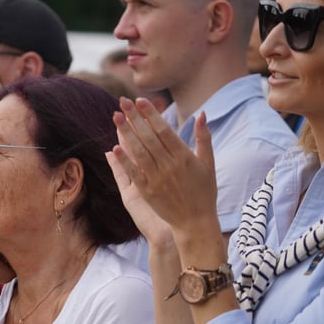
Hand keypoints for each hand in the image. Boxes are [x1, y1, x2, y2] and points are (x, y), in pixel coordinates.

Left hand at [111, 97, 218, 238]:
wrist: (196, 222)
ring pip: (139, 152)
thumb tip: (201, 114)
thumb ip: (204, 138)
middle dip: (135, 118)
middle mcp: (170, 166)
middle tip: (123, 101)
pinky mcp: (148, 192)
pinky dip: (124, 161)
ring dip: (126, 134)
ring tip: (116, 117)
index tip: (139, 100)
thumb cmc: (204, 192)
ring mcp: (157, 179)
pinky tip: (114, 147)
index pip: (164, 130)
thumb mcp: (209, 164)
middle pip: (148, 137)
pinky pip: (134, 173)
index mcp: (184, 156)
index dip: (151, 115)